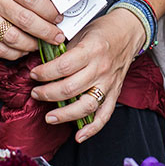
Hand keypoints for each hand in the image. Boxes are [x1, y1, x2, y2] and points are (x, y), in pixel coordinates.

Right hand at [0, 0, 65, 59]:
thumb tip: (55, 8)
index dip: (49, 11)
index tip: (59, 18)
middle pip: (25, 21)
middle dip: (46, 31)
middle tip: (58, 36)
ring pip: (13, 39)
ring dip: (32, 44)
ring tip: (41, 43)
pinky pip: (1, 51)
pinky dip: (17, 53)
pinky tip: (24, 49)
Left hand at [29, 10, 146, 140]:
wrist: (130, 30)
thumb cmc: (104, 30)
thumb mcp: (82, 32)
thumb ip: (64, 50)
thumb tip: (42, 63)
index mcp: (91, 50)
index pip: (63, 67)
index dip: (45, 73)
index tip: (34, 74)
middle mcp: (101, 69)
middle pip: (70, 89)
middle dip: (48, 94)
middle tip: (36, 93)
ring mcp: (109, 83)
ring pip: (86, 106)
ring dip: (65, 115)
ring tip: (49, 117)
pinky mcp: (115, 93)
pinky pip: (104, 115)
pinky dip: (92, 128)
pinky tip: (79, 136)